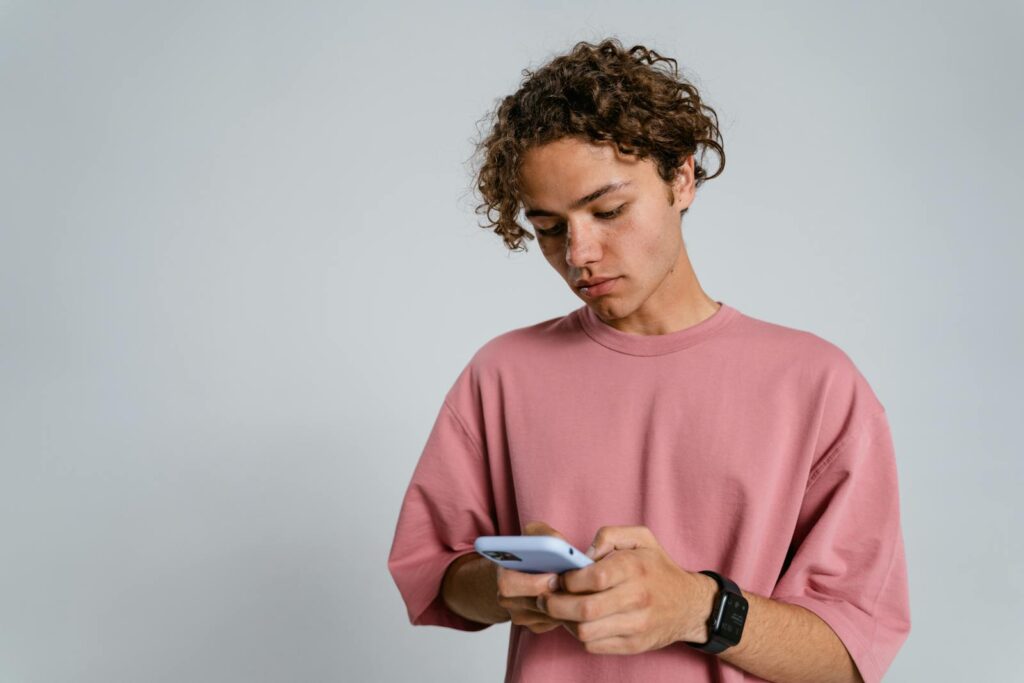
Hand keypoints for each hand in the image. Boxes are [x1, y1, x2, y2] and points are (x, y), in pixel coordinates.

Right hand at [495, 520, 569, 633]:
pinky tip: (576, 597)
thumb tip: (562, 546)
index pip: (508, 584)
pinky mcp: (535, 626)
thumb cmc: (530, 549)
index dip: (533, 583)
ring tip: (582, 589)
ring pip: (547, 617)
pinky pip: (554, 623)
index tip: (555, 576)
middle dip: (557, 596)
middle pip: (532, 606)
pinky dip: (567, 611)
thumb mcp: (534, 534)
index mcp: (502, 574)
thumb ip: (545, 535)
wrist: (522, 570)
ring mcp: (520, 615)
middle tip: (576, 587)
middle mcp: (506, 599)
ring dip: (566, 603)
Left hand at [534, 525, 715, 653]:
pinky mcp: (633, 645)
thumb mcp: (641, 538)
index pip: (594, 577)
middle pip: (584, 609)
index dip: (569, 579)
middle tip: (546, 597)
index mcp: (635, 568)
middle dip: (555, 604)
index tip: (559, 577)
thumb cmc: (658, 568)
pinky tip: (578, 622)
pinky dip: (579, 635)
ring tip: (560, 610)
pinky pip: (594, 646)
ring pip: (585, 632)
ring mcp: (636, 625)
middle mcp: (637, 598)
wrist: (689, 604)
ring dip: (564, 622)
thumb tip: (584, 553)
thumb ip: (609, 535)